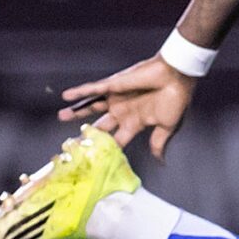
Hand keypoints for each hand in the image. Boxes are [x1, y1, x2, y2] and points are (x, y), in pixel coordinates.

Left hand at [59, 55, 197, 156]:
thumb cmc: (176, 99)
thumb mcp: (167, 126)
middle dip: (86, 135)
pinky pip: (92, 90)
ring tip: (62, 116)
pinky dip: (79, 93)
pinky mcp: (113, 86)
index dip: (105, 150)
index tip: (93, 161)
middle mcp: (122, 111)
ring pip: (91, 107)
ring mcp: (116, 99)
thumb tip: (160, 160)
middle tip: (71, 144)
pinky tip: (67, 96)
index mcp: (135, 123)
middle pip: (99, 127)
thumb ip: (158, 142)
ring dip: (76, 112)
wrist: (177, 77)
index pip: (115, 140)